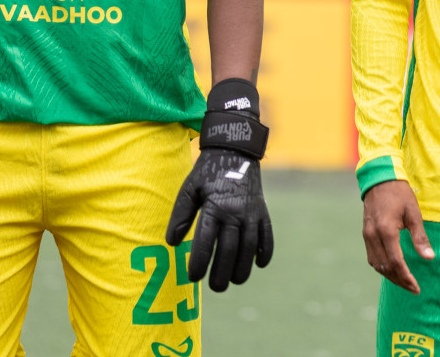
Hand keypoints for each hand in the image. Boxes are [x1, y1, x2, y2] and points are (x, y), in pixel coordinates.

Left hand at [166, 149, 272, 291]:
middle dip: (221, 274)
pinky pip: (267, 236)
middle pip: (229, 251)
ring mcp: (252, 213)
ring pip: (249, 248)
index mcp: (214, 208)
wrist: (235, 151)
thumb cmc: (207, 173)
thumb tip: (172, 244)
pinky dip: (265, 252)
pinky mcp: (262, 212)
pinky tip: (258, 264)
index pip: (205, 244)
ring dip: (243, 268)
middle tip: (215, 288)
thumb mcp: (189, 189)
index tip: (193, 278)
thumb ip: (180, 216)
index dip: (199, 264)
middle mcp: (235, 213)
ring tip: (234, 281)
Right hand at [361, 179, 433, 293]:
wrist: (379, 178)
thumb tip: (429, 258)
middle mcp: (373, 235)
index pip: (396, 262)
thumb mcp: (414, 213)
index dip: (406, 277)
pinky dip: (382, 267)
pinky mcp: (366, 233)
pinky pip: (372, 257)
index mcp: (386, 231)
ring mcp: (367, 235)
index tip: (417, 287)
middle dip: (400, 281)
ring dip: (390, 276)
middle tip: (413, 289)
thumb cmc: (400, 193)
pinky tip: (392, 270)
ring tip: (404, 283)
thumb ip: (420, 237)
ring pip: (376, 265)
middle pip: (385, 267)